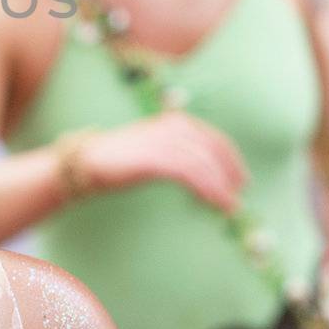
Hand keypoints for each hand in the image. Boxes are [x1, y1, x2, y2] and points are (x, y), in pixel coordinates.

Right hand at [80, 113, 248, 213]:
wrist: (88, 162)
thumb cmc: (123, 161)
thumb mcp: (157, 152)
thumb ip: (180, 157)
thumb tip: (206, 176)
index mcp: (174, 122)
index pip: (213, 138)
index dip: (230, 159)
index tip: (240, 180)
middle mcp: (171, 126)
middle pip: (212, 149)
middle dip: (229, 173)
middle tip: (237, 196)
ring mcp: (162, 140)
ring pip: (203, 162)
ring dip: (220, 185)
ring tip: (229, 206)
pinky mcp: (154, 157)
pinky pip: (188, 172)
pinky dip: (206, 187)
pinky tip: (212, 201)